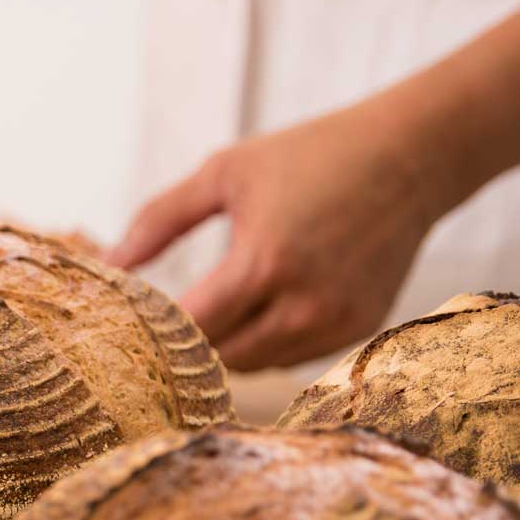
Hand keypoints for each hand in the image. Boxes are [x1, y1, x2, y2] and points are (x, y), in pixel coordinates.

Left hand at [106, 101, 458, 370]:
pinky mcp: (360, 328)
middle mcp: (304, 305)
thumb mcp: (224, 173)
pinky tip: (259, 306)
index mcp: (263, 263)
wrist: (411, 156)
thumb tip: (108, 262)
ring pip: (255, 365)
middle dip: (186, 342)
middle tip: (161, 318)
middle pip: (218, 358)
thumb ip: (159, 220)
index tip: (127, 317)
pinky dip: (266, 342)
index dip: (153, 329)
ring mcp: (337, 323)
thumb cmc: (310, 155)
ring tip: (210, 306)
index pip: (189, 329)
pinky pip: (292, 357)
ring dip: (226, 345)